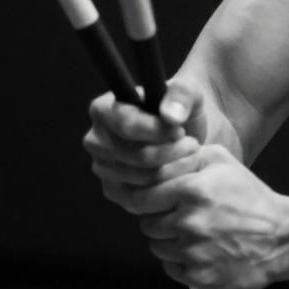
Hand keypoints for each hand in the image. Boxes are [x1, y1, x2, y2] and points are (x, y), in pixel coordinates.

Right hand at [83, 81, 207, 213]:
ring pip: (143, 178)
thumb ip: (182, 95)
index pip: (127, 124)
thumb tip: (170, 117)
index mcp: (103, 109)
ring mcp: (103, 167)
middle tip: (192, 144)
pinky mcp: (114, 191)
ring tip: (191, 154)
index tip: (181, 129)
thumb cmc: (183, 106)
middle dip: (172, 151)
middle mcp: (96, 140)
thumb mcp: (189, 91)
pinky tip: (183, 171)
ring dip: (176, 168)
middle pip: (137, 156)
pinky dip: (169, 187)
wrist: (187, 130)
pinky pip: (142, 198)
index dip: (159, 130)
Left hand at [137, 145, 288, 288]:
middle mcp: (189, 222)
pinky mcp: (198, 276)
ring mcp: (193, 252)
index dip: (147, 198)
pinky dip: (181, 260)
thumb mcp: (226, 163)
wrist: (282, 237)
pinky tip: (201, 250)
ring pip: (158, 247)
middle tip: (181, 216)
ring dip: (169, 240)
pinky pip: (171, 267)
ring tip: (195, 233)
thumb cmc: (252, 197)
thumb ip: (191, 155)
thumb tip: (162, 157)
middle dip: (160, 219)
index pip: (141, 198)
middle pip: (147, 224)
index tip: (156, 200)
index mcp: (193, 190)